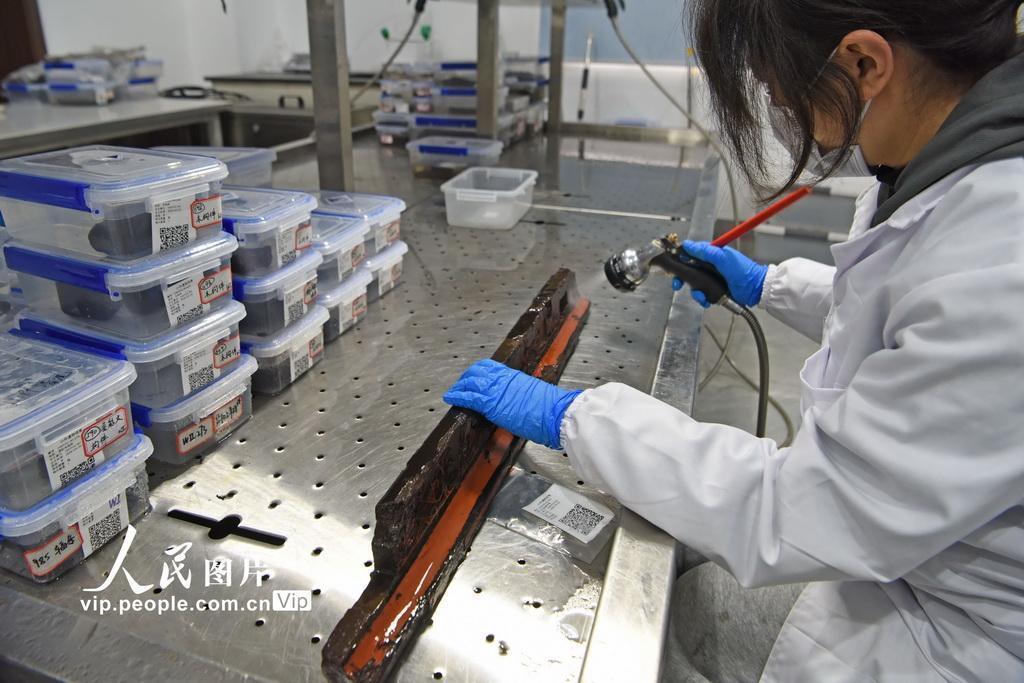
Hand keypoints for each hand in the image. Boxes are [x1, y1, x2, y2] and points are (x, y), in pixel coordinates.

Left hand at [443, 359, 581, 449]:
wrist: (555, 413)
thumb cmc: (551, 409)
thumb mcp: (533, 395)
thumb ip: (520, 394)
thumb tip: (516, 400)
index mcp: (514, 376)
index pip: (491, 367)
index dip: (479, 371)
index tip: (474, 376)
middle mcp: (503, 379)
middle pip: (477, 371)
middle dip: (467, 377)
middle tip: (460, 384)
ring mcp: (496, 389)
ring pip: (470, 381)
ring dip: (460, 386)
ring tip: (453, 392)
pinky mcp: (491, 402)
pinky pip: (469, 396)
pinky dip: (457, 395)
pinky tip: (450, 397)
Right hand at [672, 240, 767, 307]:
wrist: (756, 290)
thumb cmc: (744, 271)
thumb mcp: (723, 258)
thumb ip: (705, 251)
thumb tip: (688, 245)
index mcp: (713, 254)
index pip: (691, 253)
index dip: (681, 258)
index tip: (673, 264)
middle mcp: (711, 266)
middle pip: (689, 270)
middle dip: (682, 278)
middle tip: (677, 284)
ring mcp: (712, 279)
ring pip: (694, 284)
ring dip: (694, 291)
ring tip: (700, 296)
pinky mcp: (715, 290)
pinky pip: (702, 294)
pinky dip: (702, 299)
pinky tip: (707, 300)